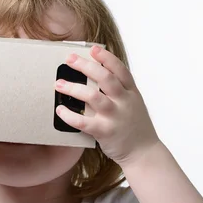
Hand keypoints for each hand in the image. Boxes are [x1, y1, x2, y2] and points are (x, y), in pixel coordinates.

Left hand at [54, 46, 159, 166]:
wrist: (144, 153)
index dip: (106, 58)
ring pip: (93, 97)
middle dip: (86, 66)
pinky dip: (69, 115)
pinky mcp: (105, 132)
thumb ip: (118, 91)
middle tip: (70, 60)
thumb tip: (95, 76)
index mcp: (131, 93)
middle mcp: (124, 102)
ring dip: (73, 88)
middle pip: (105, 78)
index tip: (93, 49)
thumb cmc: (134, 127)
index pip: (120, 70)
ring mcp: (115, 117)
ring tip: (59, 84)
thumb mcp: (132, 104)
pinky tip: (60, 110)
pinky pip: (84, 122)